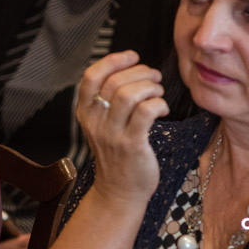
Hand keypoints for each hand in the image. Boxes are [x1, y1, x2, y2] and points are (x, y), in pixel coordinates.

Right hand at [75, 51, 167, 202]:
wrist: (119, 192)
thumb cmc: (117, 155)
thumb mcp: (102, 126)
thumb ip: (108, 100)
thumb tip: (130, 69)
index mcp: (86, 113)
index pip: (91, 77)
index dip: (113, 60)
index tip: (132, 57)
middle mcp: (95, 122)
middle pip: (114, 81)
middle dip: (140, 72)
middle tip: (154, 77)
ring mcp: (112, 134)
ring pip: (128, 94)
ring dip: (150, 86)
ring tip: (158, 92)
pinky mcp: (132, 145)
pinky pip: (146, 111)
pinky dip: (159, 103)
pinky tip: (162, 109)